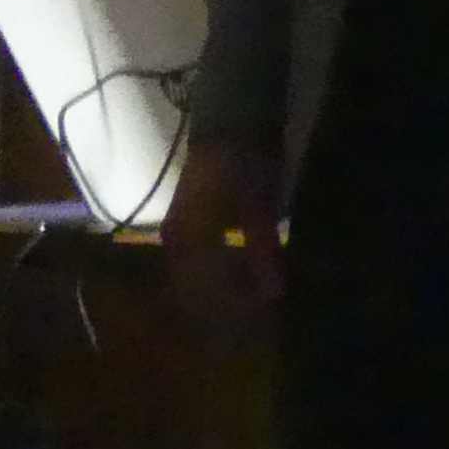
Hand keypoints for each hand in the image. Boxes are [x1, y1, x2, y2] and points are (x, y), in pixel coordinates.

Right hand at [163, 128, 287, 327]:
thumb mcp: (259, 205)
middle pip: (196, 295)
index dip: (236, 315)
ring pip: (195, 285)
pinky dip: (219, 284)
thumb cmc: (246, 159)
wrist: (231, 119)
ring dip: (221, 302)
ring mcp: (179, 237)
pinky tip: (244, 289)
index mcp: (189, 242)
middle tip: (262, 329)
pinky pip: (198, 270)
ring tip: (255, 315)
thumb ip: (262, 250)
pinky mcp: (189, 229)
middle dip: (226, 316)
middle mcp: (176, 245)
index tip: (267, 325)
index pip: (207, 296)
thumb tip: (272, 295)